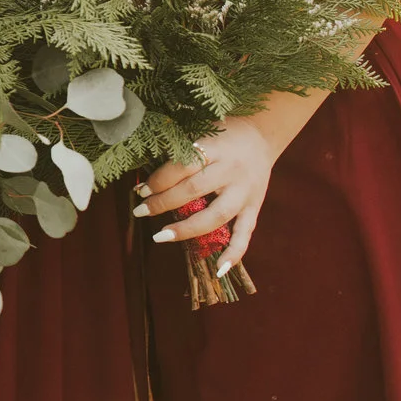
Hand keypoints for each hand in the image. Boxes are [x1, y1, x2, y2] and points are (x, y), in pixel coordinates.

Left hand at [135, 117, 277, 275]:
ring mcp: (245, 192)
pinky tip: (219, 268)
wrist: (261, 135)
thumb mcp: (199, 132)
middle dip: (163, 203)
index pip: (182, 167)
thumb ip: (178, 152)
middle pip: (194, 190)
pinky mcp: (254, 207)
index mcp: (216, 148)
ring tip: (160, 236)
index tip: (140, 190)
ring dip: (187, 229)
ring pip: (217, 215)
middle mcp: (232, 171)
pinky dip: (234, 252)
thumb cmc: (221, 132)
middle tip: (140, 212)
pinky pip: (246, 233)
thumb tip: (144, 178)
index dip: (159, 180)